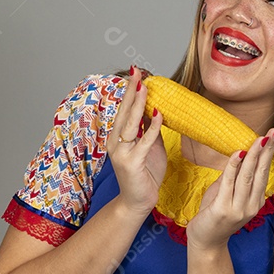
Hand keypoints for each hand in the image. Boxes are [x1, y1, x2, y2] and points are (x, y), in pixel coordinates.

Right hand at [107, 66, 166, 217]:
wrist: (138, 201)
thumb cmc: (144, 174)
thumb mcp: (149, 148)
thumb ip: (149, 130)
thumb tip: (155, 110)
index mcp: (117, 137)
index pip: (124, 109)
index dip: (131, 91)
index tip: (137, 73)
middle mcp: (115, 142)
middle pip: (124, 111)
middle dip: (132, 90)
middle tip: (137, 71)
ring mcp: (121, 152)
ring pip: (131, 123)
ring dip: (139, 104)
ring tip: (145, 86)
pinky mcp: (131, 162)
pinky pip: (144, 141)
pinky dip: (152, 127)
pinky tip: (158, 113)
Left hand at [185, 125, 273, 252]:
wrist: (206, 243)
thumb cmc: (214, 216)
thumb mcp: (225, 194)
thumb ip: (232, 178)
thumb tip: (237, 157)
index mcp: (255, 201)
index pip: (264, 172)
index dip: (269, 153)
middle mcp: (251, 205)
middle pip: (260, 172)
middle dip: (266, 150)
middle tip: (273, 131)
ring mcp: (238, 208)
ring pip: (247, 176)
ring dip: (253, 155)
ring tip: (259, 138)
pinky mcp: (223, 209)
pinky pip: (229, 183)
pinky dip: (234, 166)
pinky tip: (238, 152)